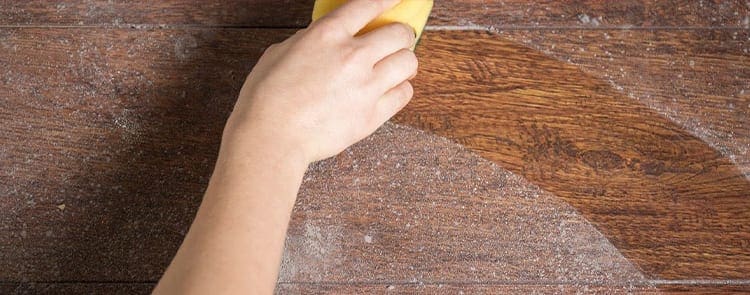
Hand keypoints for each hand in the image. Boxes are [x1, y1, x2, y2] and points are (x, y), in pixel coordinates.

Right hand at [226, 0, 417, 163]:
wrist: (272, 138)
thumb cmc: (267, 98)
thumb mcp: (281, 52)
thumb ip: (310, 41)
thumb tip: (325, 39)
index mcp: (327, 35)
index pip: (369, 5)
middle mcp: (352, 56)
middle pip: (400, 33)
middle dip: (401, 35)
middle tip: (396, 41)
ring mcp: (366, 86)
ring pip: (408, 62)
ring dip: (404, 62)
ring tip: (397, 67)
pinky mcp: (372, 115)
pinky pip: (404, 94)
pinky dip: (401, 89)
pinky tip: (391, 90)